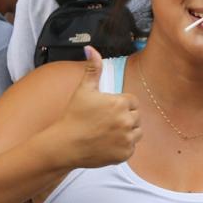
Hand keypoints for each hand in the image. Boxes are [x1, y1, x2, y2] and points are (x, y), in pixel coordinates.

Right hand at [54, 46, 141, 168]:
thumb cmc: (73, 116)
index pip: (132, 102)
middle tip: (105, 122)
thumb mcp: (83, 90)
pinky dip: (122, 146)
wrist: (65, 144)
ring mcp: (127, 138)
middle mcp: (127, 121)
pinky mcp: (126, 153)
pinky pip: (131, 147)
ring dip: (126, 132)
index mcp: (120, 103)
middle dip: (124, 118)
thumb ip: (92, 69)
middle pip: (136, 117)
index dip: (120, 105)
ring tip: (107, 132)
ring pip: (136, 132)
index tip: (107, 110)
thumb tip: (91, 49)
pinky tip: (107, 143)